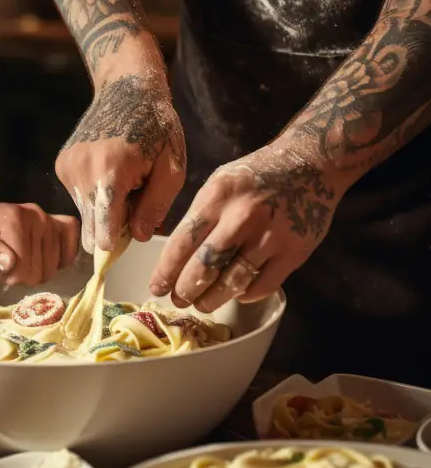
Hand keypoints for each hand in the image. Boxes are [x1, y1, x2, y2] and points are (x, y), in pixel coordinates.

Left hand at [0, 199, 79, 285]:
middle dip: (23, 276)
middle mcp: (36, 215)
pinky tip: (44, 261)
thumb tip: (10, 263)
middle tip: (6, 269)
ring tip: (20, 264)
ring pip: (55, 264)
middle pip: (41, 268)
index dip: (9, 277)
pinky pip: (72, 243)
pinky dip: (61, 258)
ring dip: (38, 271)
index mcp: (13, 218)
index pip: (24, 265)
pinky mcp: (56, 222)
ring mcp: (48, 218)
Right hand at [56, 72, 185, 251]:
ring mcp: (68, 167)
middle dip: (112, 226)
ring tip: (125, 181)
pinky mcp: (62, 164)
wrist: (127, 88)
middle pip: (92, 226)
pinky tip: (111, 172)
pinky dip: (95, 193)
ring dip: (105, 208)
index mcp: (110, 172)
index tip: (122, 251)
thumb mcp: (171, 169)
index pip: (103, 228)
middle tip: (134, 206)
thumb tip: (136, 237)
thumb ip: (154, 207)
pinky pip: (79, 196)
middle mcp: (82, 171)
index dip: (115, 244)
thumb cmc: (157, 127)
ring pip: (85, 212)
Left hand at [149, 143, 343, 310]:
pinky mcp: (294, 252)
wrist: (310, 164)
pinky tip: (236, 292)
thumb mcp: (220, 183)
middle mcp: (242, 216)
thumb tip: (176, 257)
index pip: (182, 242)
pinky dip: (245, 295)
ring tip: (203, 304)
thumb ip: (200, 216)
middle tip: (179, 300)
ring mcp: (270, 236)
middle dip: (186, 291)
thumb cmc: (257, 176)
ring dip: (212, 299)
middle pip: (204, 268)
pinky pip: (262, 286)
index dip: (166, 271)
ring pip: (232, 282)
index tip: (157, 288)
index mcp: (218, 196)